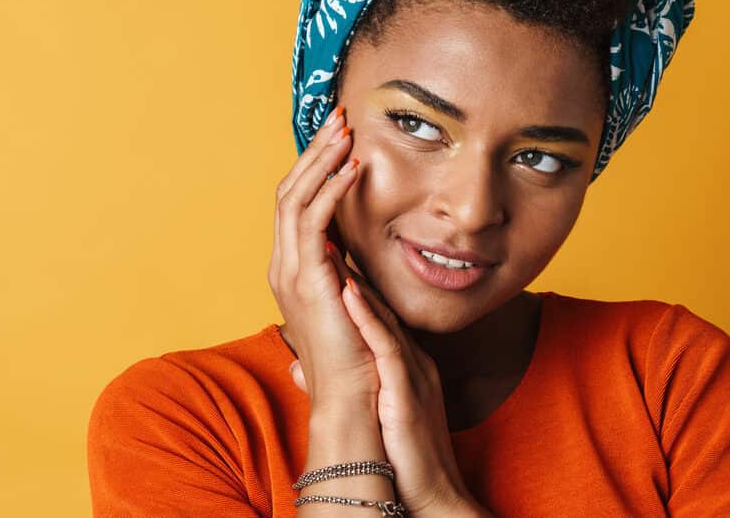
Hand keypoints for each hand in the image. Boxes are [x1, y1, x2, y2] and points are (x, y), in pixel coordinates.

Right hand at [266, 106, 377, 410]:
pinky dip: (332, 188)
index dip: (314, 167)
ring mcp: (290, 271)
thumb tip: (353, 258)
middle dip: (315, 151)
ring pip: (295, 198)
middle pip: (290, 191)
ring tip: (346, 130)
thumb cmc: (359, 353)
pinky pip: (314, 220)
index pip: (295, 203)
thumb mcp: (352, 300)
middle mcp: (284, 265)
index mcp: (292, 269)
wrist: (354, 396)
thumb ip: (347, 274)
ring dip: (321, 160)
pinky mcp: (307, 279)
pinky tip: (355, 167)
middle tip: (340, 118)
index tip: (340, 137)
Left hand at [290, 258, 488, 517]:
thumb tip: (298, 369)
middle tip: (329, 236)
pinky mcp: (407, 388)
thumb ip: (340, 381)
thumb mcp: (378, 409)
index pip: (371, 314)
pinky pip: (387, 345)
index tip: (322, 255)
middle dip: (351, 268)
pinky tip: (350, 291)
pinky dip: (368, 316)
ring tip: (334, 245)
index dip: (346, 281)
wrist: (431, 493)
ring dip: (357, 279)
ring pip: (381, 316)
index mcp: (402, 362)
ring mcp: (411, 370)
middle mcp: (409, 358)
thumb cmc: (404, 455)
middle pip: (377, 304)